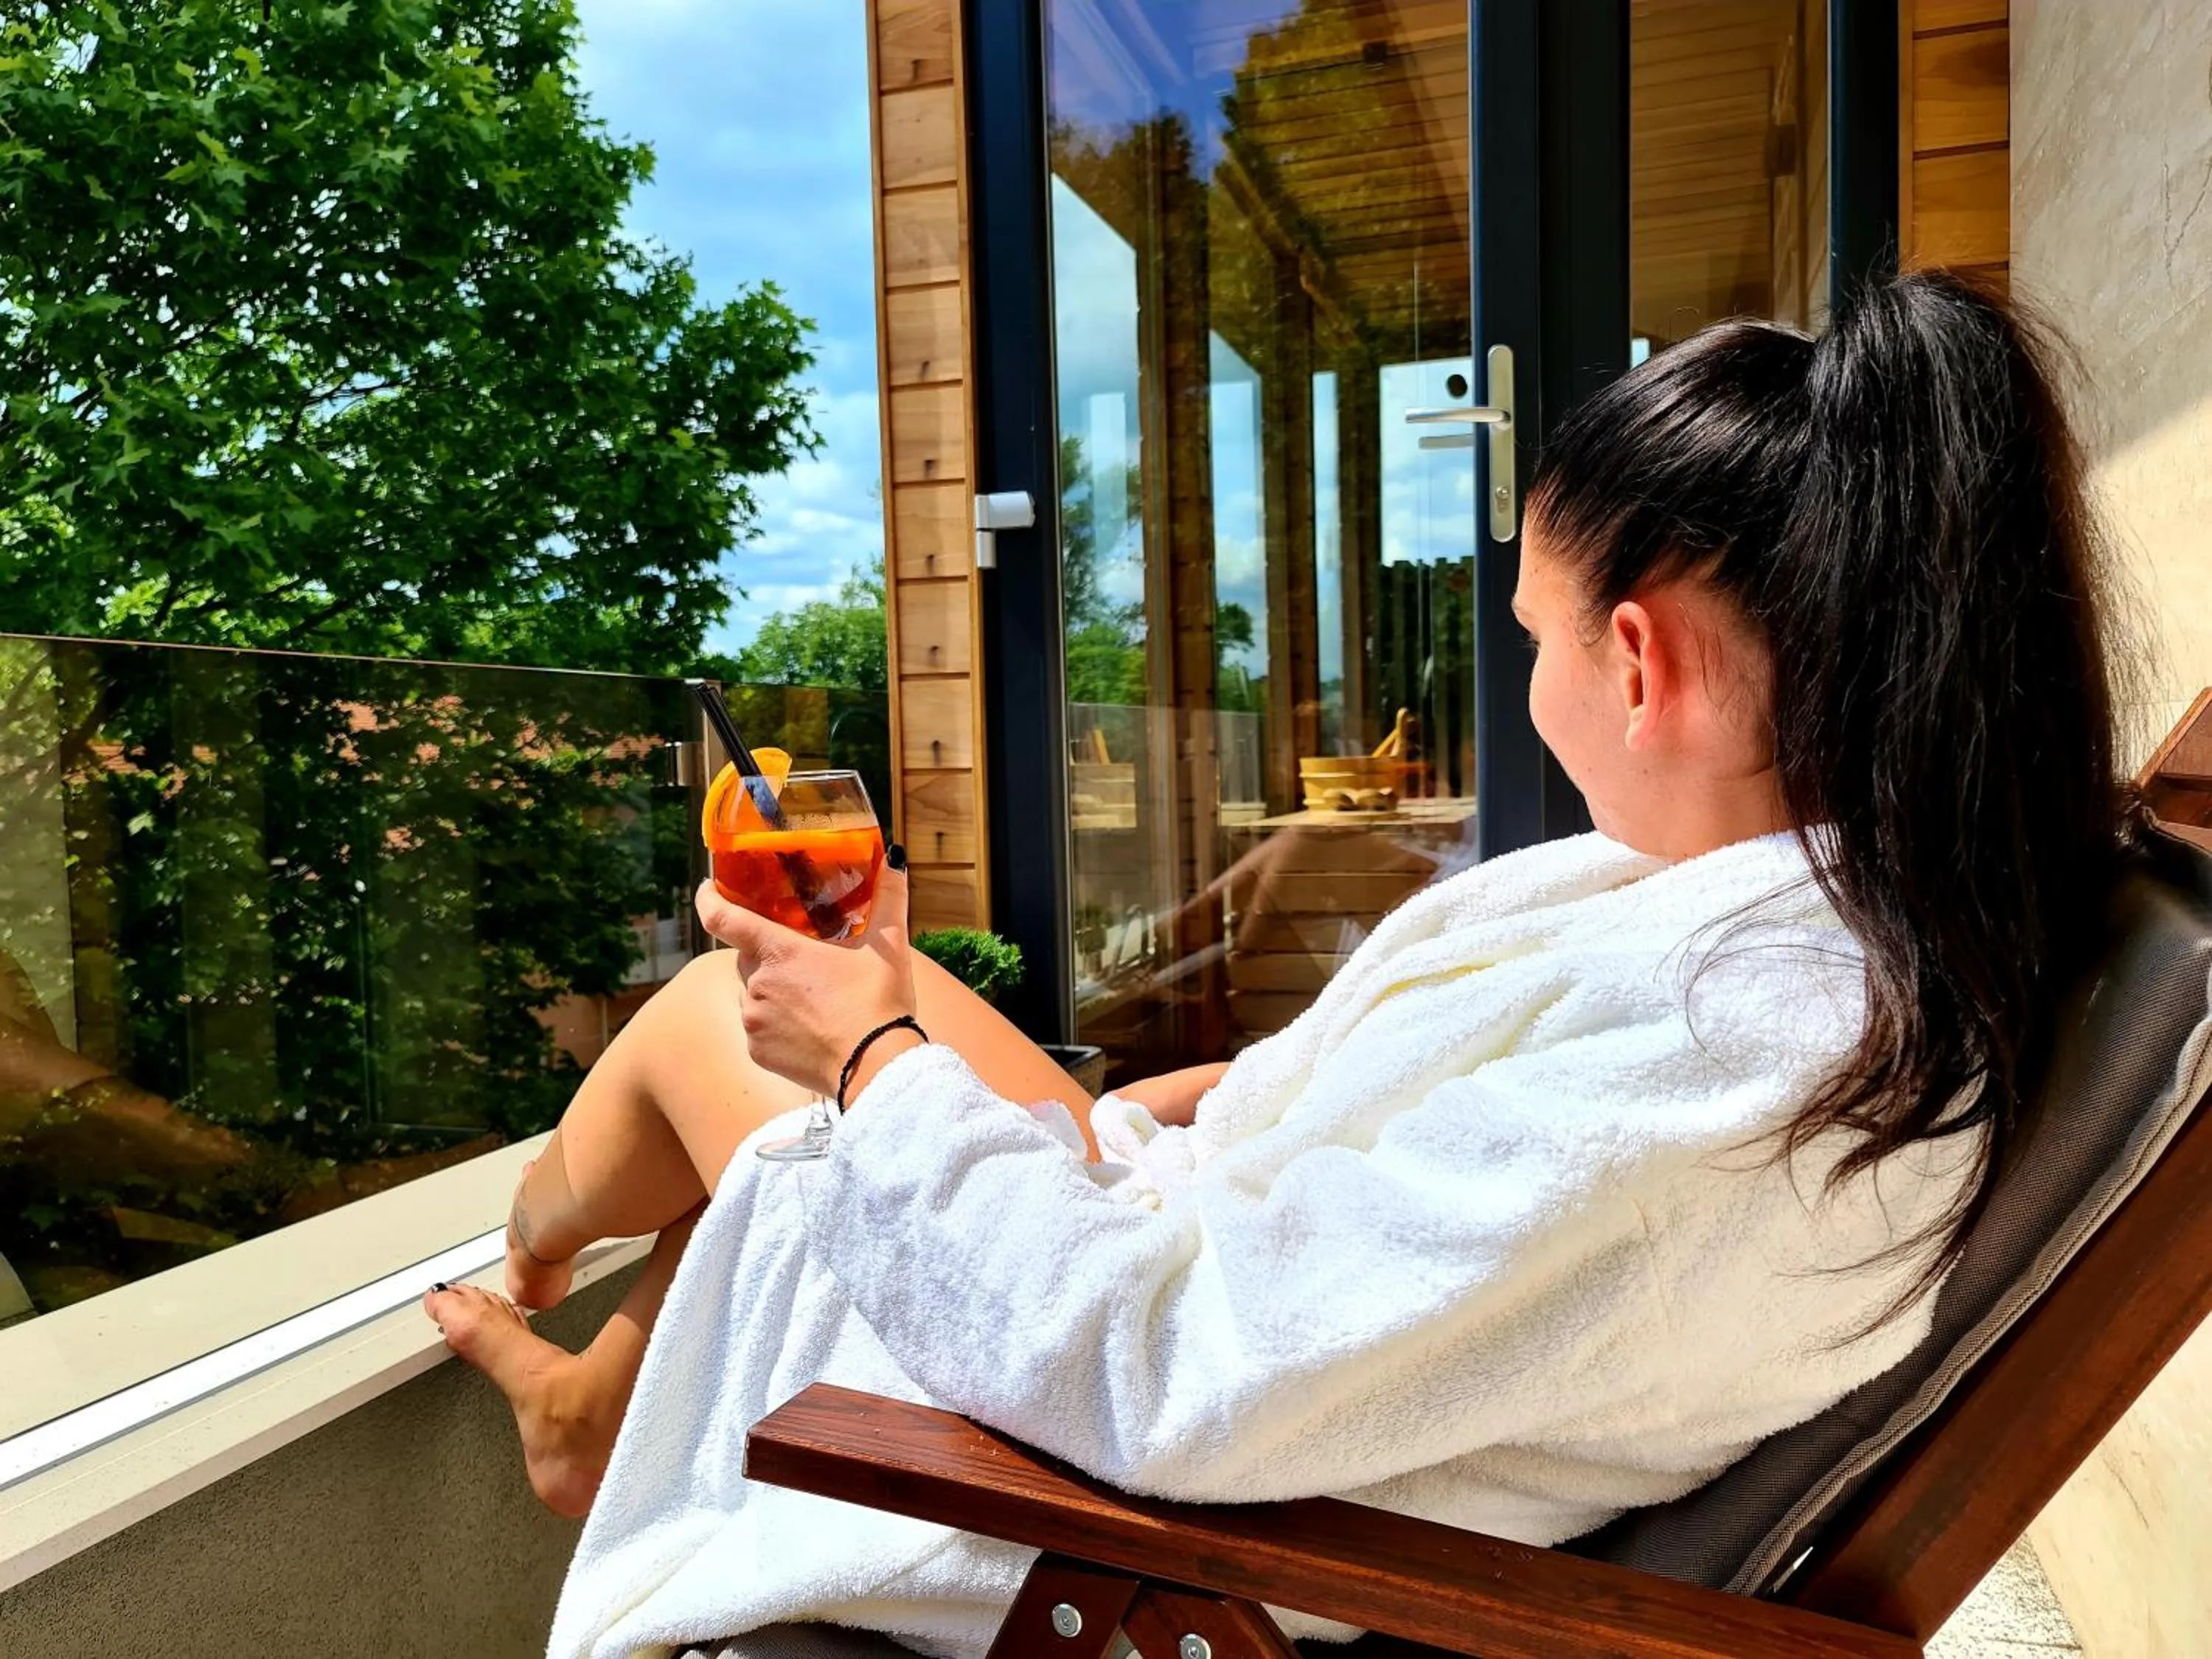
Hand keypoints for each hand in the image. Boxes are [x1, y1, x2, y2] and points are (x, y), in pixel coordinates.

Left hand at [693, 852, 918, 1099]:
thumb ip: (888, 898)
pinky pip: (757, 1028)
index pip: (723, 918)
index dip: (709, 899)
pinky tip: (809, 1029)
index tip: (707, 888)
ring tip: (816, 1002)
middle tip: (806, 961)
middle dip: (770, 955)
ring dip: (774, 991)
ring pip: (752, 994)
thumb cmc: (879, 1002)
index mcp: (780, 952)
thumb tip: (894, 858)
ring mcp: (753, 1021)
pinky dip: (776, 1024)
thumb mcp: (888, 945)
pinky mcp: (757, 1052)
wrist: (876, 1066)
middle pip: (748, 957)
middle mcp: (756, 984)